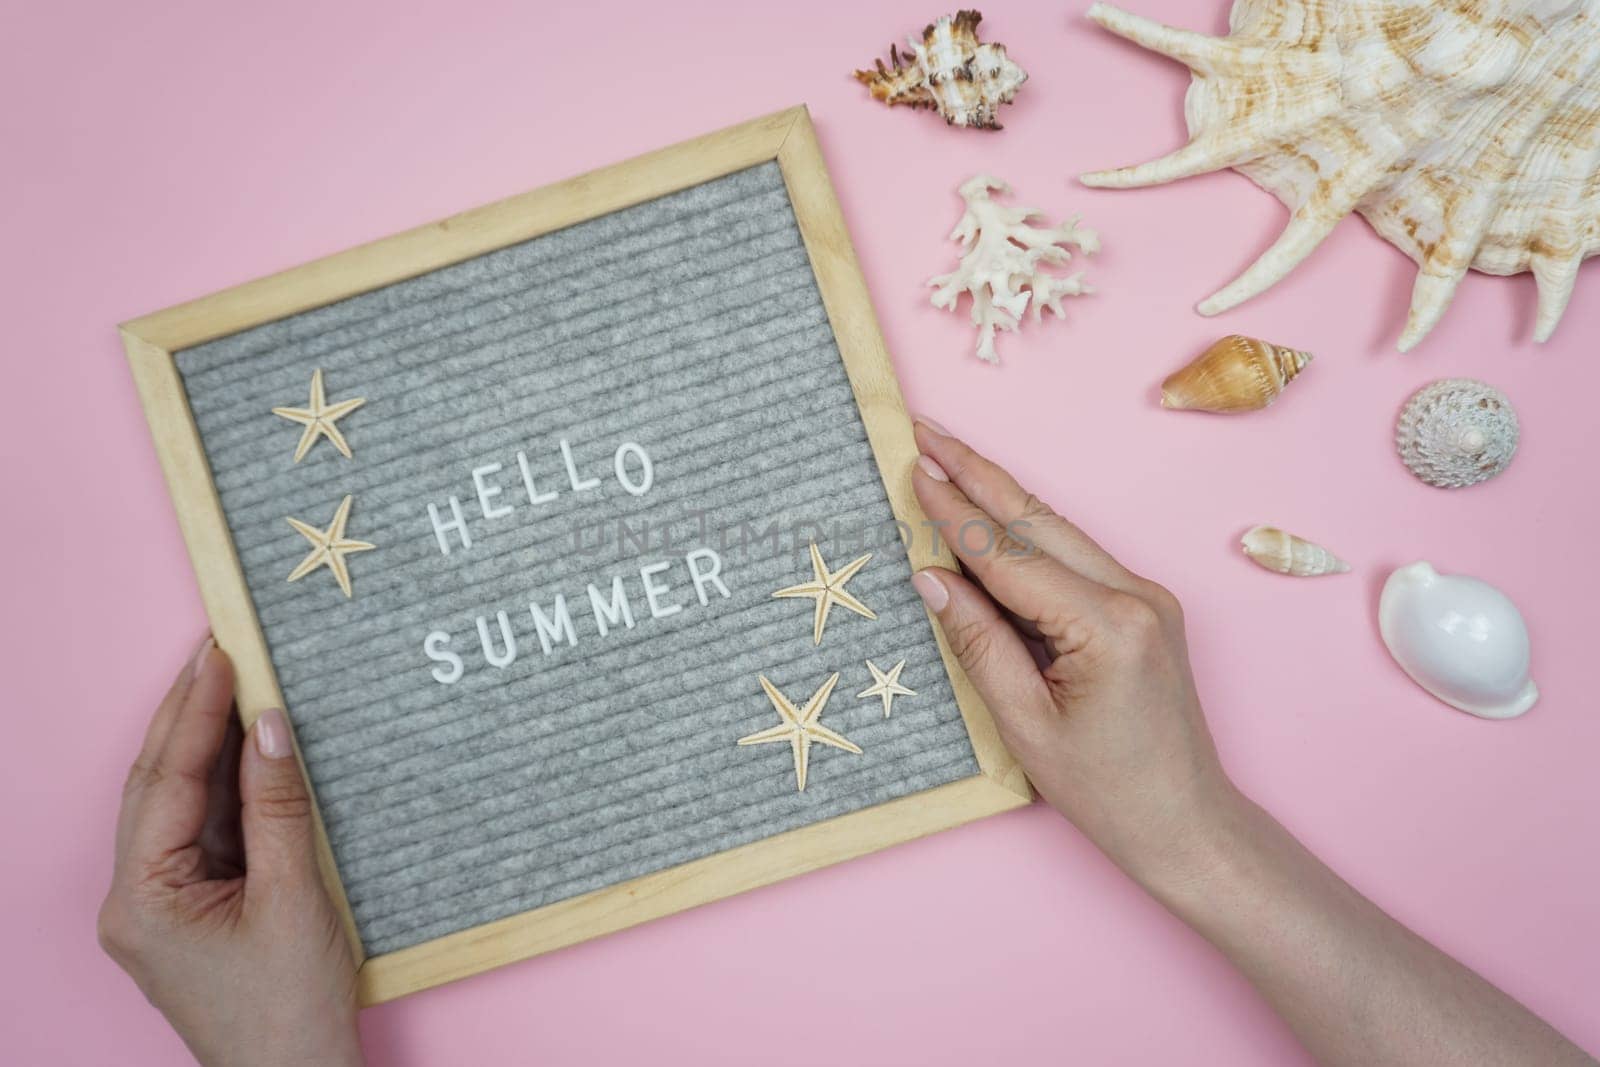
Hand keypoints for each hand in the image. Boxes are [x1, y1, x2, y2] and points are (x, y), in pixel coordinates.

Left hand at [98, 638, 362, 1066]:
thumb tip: (270, 726)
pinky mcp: (189, 912)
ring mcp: (159, 908)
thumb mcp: (293, 895)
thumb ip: (277, 805)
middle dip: (187, 716)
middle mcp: (135, 900)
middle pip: (158, 785)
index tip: (220, 654)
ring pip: (177, 805)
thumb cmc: (291, 1007)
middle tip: (219, 652)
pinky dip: (227, 790)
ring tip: (234, 685)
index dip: (195, 712)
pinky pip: (203, 833)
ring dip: (206, 748)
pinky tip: (250, 752)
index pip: (169, 781)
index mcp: (143, 899)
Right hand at [909, 418, 1234, 887]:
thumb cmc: (1109, 791)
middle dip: (978, 474)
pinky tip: (991, 514)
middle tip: (926, 433)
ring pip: (1058, 531)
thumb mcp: (1025, 724)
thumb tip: (932, 576)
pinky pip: (1074, 558)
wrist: (1187, 822)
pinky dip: (1027, 534)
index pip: (1010, 556)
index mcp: (1107, 626)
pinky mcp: (1145, 607)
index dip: (956, 513)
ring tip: (949, 458)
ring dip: (1001, 495)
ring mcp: (1147, 597)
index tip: (914, 469)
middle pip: (1038, 521)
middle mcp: (1136, 595)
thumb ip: (978, 641)